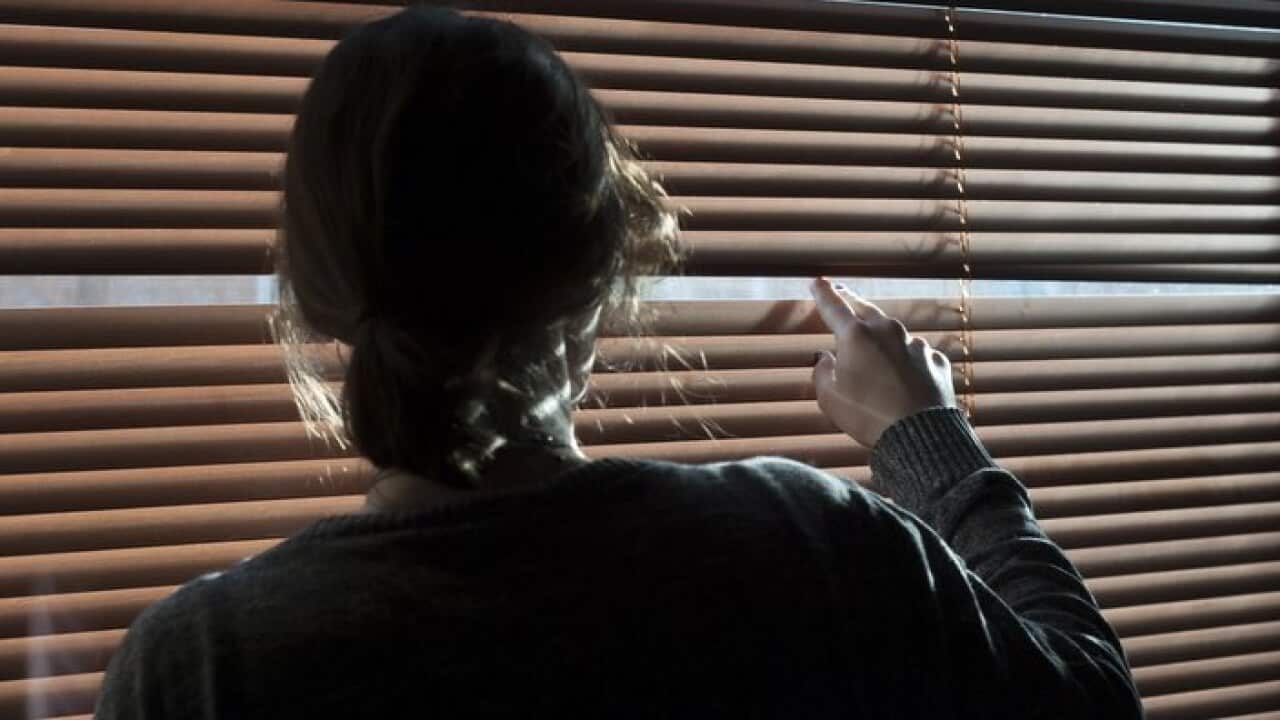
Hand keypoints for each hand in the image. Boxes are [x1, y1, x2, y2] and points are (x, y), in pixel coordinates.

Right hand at [810, 278, 955, 446]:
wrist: (920, 437)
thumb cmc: (867, 415)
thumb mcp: (829, 398)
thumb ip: (822, 372)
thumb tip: (825, 358)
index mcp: (856, 335)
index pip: (833, 306)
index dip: (822, 293)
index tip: (817, 282)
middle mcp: (888, 332)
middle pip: (866, 310)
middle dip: (852, 302)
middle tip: (843, 295)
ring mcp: (916, 345)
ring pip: (893, 334)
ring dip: (882, 339)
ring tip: (875, 356)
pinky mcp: (936, 361)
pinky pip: (915, 356)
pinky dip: (906, 361)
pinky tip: (902, 379)